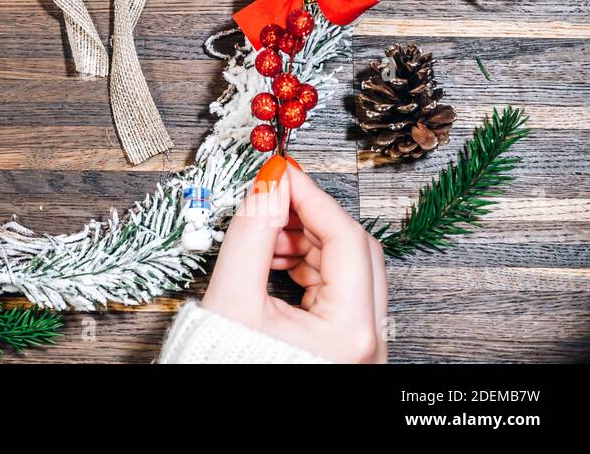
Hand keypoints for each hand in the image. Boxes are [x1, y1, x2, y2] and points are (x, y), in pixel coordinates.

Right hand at [202, 163, 387, 362]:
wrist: (229, 427)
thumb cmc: (228, 368)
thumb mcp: (232, 297)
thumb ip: (251, 234)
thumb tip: (269, 183)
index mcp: (350, 331)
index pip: (345, 236)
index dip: (310, 195)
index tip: (281, 170)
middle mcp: (368, 340)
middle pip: (356, 249)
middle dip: (311, 218)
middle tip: (272, 199)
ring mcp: (361, 345)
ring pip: (349, 268)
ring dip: (307, 241)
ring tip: (262, 240)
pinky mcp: (347, 346)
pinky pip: (339, 290)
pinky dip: (308, 266)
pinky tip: (272, 261)